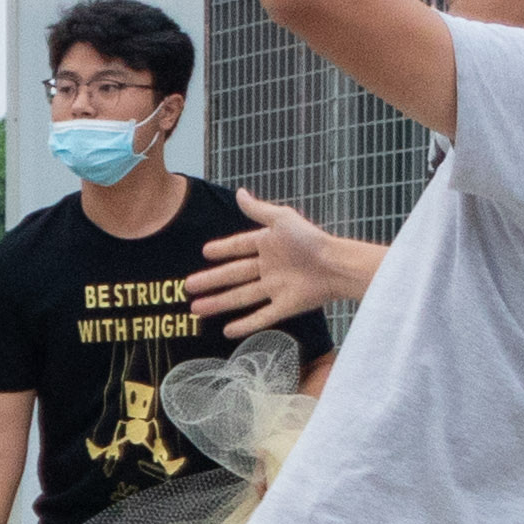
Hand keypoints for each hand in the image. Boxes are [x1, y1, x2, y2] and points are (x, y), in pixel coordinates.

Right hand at [192, 196, 356, 332]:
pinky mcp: (285, 306)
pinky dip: (245, 325)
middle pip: (233, 275)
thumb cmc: (312, 240)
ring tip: (197, 308)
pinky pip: (261, 316)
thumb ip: (259, 209)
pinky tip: (228, 331)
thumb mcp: (282, 219)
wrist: (336, 266)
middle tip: (188, 286)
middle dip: (210, 281)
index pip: (239, 247)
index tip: (204, 253)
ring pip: (240, 297)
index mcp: (267, 244)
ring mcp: (275, 288)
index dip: (222, 249)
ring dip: (219, 303)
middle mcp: (268, 267)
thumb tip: (240, 192)